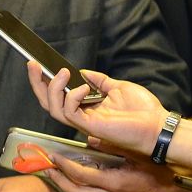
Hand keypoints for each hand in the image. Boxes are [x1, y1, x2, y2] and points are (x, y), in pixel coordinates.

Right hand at [24, 61, 164, 155]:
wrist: (158, 126)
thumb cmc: (143, 111)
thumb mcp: (118, 87)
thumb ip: (99, 81)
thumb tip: (84, 72)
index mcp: (87, 108)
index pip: (58, 97)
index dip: (45, 83)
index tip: (40, 65)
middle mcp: (81, 117)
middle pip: (48, 103)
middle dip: (37, 84)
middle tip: (32, 65)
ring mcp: (84, 123)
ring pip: (53, 109)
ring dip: (53, 88)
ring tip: (62, 73)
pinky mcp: (90, 127)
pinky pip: (70, 112)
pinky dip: (72, 96)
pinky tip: (83, 87)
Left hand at [39, 148, 180, 191]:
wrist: (181, 184)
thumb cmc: (161, 165)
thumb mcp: (136, 152)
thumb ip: (112, 146)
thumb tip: (90, 140)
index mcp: (116, 183)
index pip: (81, 176)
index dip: (64, 166)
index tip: (53, 157)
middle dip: (60, 182)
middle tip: (47, 169)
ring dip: (69, 187)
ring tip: (57, 175)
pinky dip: (83, 190)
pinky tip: (79, 180)